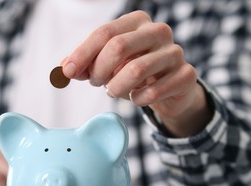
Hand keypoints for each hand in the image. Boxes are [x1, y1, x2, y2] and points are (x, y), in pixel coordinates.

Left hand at [62, 11, 212, 136]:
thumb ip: (86, 64)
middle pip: (118, 47)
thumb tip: (64, 68)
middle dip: (99, 70)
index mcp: (137, 21)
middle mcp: (158, 31)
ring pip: (135, 70)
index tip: (67, 72)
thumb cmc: (134, 71)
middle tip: (95, 82)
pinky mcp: (185, 75)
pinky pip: (152, 92)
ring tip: (113, 91)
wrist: (169, 88)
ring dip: (116, 87)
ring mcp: (174, 52)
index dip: (82, 53)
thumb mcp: (108, 64)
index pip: (104, 33)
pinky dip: (137, 99)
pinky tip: (135, 98)